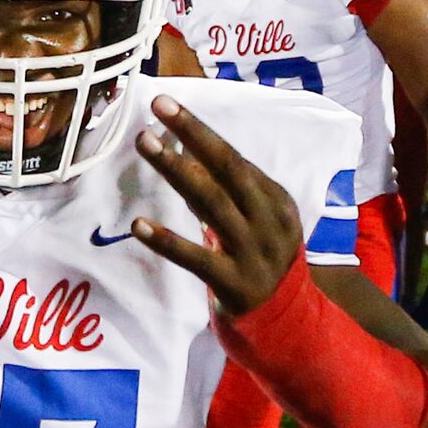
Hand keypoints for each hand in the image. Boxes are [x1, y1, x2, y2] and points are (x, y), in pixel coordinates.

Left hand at [129, 94, 308, 318]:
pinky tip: (139, 225)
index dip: (200, 131)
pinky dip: (167, 240)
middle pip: (228, 170)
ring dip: (177, 171)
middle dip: (193, 135)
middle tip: (158, 108)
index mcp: (276, 200)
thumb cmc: (262, 260)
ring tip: (146, 144)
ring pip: (212, 204)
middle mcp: (269, 221)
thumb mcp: (260, 220)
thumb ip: (230, 192)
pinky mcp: (234, 284)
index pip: (234, 159)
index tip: (166, 105)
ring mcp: (253, 253)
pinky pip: (196, 259)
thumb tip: (186, 151)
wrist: (288, 322)